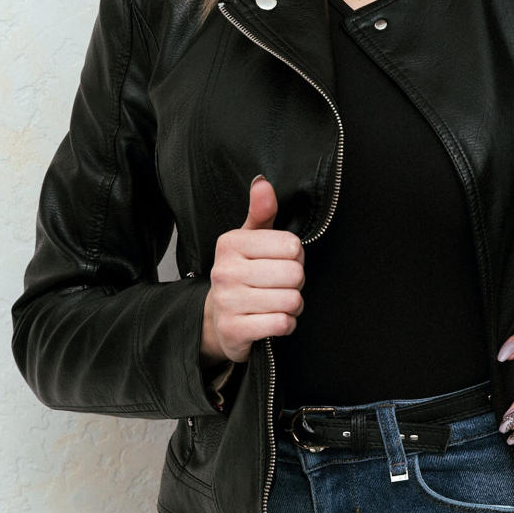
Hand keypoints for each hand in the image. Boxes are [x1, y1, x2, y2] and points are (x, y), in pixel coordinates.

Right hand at [200, 176, 305, 366]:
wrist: (216, 319)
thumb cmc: (242, 273)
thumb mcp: (250, 239)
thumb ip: (262, 211)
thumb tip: (262, 182)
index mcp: (231, 243)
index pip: (292, 246)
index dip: (295, 257)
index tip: (280, 262)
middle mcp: (225, 270)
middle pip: (294, 274)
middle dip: (296, 283)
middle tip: (280, 285)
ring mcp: (227, 302)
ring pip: (291, 300)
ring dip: (293, 305)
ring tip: (277, 303)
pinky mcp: (234, 330)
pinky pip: (281, 323)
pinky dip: (286, 324)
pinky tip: (273, 320)